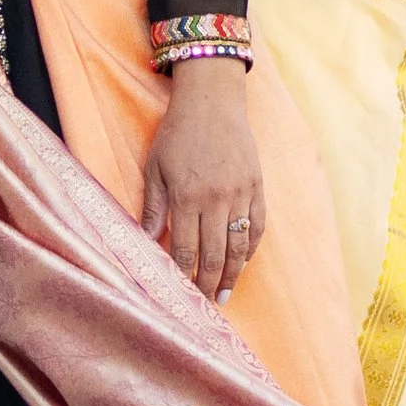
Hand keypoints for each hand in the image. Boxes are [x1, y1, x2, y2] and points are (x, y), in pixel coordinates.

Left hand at [141, 64, 264, 301]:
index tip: (180, 294)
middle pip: (214, 255)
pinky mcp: (257, 186)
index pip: (186, 249)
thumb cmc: (177, 133)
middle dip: (208, 284)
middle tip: (205, 305)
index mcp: (187, 196)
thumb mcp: (155, 167)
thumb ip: (153, 207)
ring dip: (232, 275)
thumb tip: (147, 243)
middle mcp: (216, 199)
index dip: (184, 275)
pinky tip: (242, 262)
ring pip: (239, 246)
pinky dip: (251, 248)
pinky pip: (258, 226)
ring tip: (224, 294)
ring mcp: (241, 194)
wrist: (212, 101)